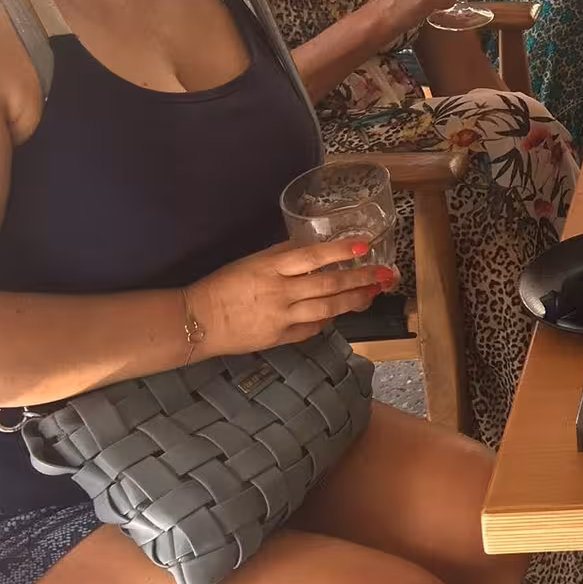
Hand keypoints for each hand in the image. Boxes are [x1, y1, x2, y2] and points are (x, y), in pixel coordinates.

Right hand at [186, 240, 392, 357]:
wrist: (197, 321)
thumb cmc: (223, 285)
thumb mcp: (252, 261)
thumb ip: (283, 255)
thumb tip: (313, 247)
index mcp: (271, 268)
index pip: (312, 257)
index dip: (340, 251)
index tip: (363, 245)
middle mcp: (280, 292)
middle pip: (328, 285)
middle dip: (361, 279)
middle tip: (385, 274)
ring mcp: (281, 317)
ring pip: (327, 309)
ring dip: (354, 300)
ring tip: (373, 293)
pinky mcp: (280, 338)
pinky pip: (312, 329)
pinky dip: (328, 320)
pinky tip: (341, 312)